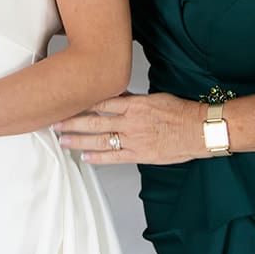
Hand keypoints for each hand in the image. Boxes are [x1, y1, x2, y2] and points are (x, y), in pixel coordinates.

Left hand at [56, 93, 203, 165]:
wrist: (200, 129)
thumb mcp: (155, 98)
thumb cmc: (182, 112)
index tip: (66, 103)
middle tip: (54, 122)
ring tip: (62, 140)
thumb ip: (133, 100)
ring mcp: (134, 139)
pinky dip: (97, 157)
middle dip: (72, 122)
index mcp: (135, 104)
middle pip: (94, 120)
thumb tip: (115, 96)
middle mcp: (131, 121)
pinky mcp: (140, 154)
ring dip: (78, 140)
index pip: (101, 102)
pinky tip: (85, 157)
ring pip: (100, 139)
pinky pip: (114, 157)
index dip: (81, 103)